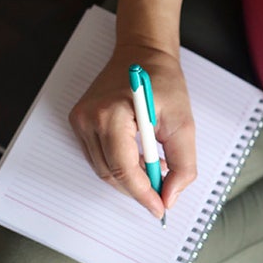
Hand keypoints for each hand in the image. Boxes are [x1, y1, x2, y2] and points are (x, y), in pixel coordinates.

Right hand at [69, 45, 197, 216]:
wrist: (142, 54)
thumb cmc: (163, 82)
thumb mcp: (183, 123)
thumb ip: (182, 164)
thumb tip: (169, 197)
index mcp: (112, 114)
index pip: (123, 168)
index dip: (143, 194)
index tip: (160, 208)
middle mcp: (89, 118)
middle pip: (111, 174)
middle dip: (138, 189)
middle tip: (162, 194)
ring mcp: (80, 120)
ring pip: (103, 170)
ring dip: (130, 179)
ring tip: (155, 170)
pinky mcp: (79, 122)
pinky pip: (98, 157)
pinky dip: (120, 167)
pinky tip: (140, 160)